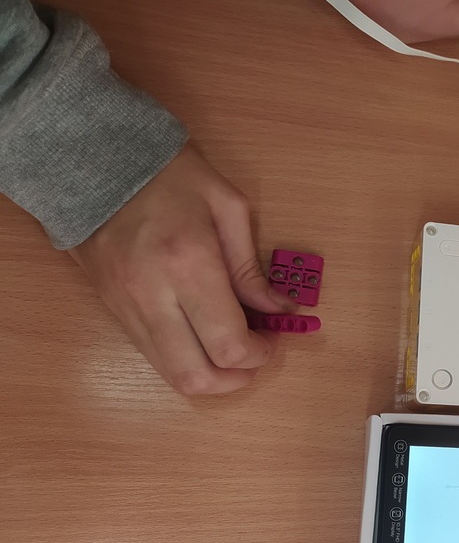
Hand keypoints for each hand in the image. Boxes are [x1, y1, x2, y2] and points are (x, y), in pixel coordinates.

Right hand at [69, 145, 295, 394]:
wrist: (94, 162)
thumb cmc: (169, 175)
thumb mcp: (227, 206)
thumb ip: (252, 266)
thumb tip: (280, 308)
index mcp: (189, 264)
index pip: (228, 344)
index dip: (261, 354)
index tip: (275, 337)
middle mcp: (153, 295)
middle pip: (196, 376)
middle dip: (236, 380)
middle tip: (256, 358)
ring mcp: (126, 307)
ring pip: (170, 374)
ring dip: (210, 377)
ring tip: (232, 350)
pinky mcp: (112, 310)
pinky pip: (152, 355)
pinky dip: (184, 359)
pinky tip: (203, 337)